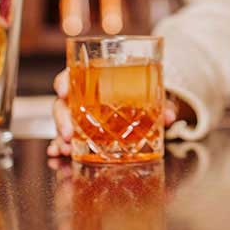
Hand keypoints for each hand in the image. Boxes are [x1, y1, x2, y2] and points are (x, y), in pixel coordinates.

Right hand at [46, 68, 179, 156]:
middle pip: (62, 102)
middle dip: (61, 118)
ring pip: (62, 122)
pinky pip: (67, 138)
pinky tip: (59, 155)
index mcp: (94, 78)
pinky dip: (61, 147)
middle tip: (68, 133)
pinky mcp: (82, 132)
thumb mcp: (151, 94)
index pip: (72, 74)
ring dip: (60, 137)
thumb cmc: (140, 92)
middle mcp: (82, 96)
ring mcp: (79, 115)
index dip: (64, 81)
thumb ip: (160, 103)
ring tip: (64, 150)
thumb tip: (170, 116)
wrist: (143, 105)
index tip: (63, 90)